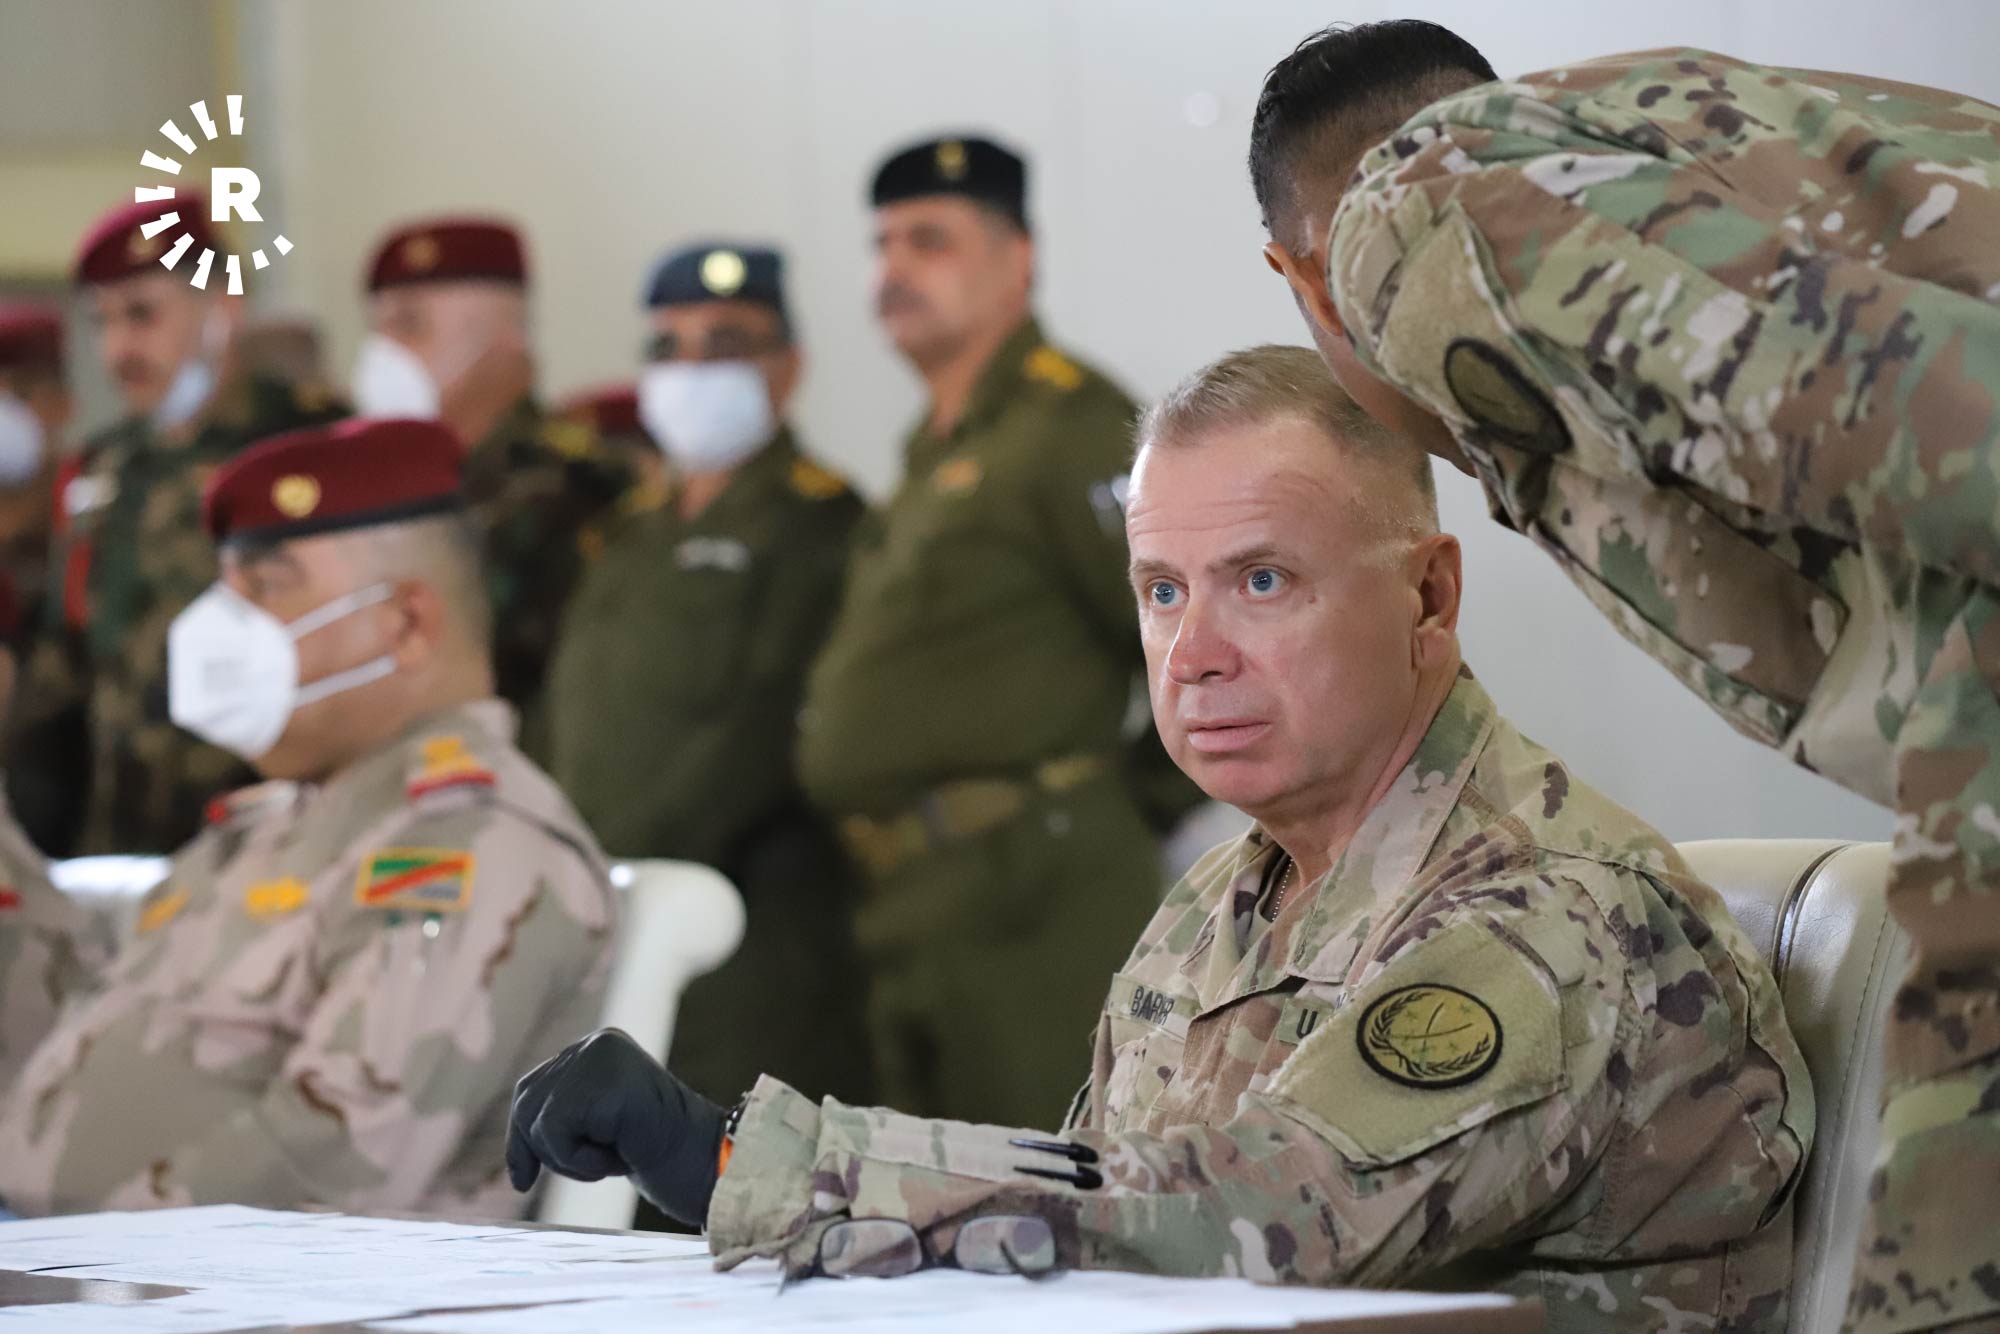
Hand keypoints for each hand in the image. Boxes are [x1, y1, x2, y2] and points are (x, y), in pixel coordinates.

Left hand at [505, 1027, 727, 1225]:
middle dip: (538, 1150)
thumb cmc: (654, 1149)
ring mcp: (600, 1058)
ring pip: (539, 1121)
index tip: (523, 1181)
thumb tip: (515, 1161)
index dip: (521, 1137)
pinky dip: (579, 1159)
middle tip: (585, 1168)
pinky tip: (616, 1154)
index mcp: (596, 1047)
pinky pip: (556, 1131)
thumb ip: (565, 1116)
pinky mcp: (604, 1082)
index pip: (532, 1087)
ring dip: (568, 1158)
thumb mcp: (599, 1125)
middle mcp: (596, 1043)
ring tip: (611, 1156)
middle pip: (527, 1101)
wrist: (700, 1158)